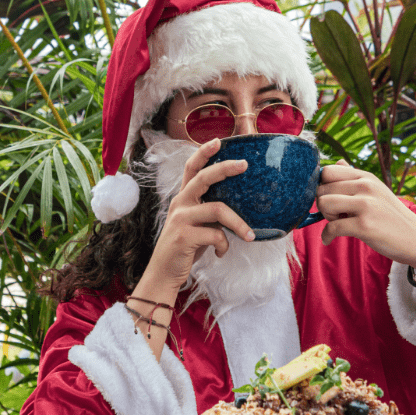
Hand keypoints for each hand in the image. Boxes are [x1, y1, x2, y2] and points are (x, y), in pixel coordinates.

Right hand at [143, 138, 255, 292]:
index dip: (203, 153)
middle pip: (203, 178)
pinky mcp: (184, 236)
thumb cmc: (186, 247)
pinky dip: (224, 245)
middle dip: (225, 168)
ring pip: (218, 209)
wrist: (165, 273)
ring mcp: (181, 219)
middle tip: (244, 164)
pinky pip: (216, 235)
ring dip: (238, 223)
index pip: (191, 168)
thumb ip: (210, 212)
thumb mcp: (198, 224)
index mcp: (184, 198)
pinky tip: (222, 253)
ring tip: (250, 235)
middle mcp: (180, 203)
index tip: (218, 141)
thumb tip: (241, 207)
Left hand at [317, 160, 415, 272]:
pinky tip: (329, 239)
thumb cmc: (390, 215)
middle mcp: (365, 186)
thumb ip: (354, 177)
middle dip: (323, 204)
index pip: (327, 171)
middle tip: (337, 215)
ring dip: (325, 217)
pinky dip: (326, 236)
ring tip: (338, 223)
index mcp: (365, 177)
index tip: (331, 199)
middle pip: (322, 189)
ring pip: (324, 203)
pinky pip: (332, 227)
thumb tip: (336, 162)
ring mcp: (366, 205)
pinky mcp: (365, 225)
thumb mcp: (375, 190)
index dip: (323, 186)